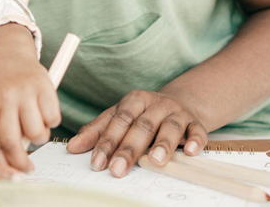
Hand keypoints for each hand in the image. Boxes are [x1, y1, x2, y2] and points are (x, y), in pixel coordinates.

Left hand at [0, 23, 59, 171]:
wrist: (9, 51)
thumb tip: (9, 159)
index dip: (2, 162)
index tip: (9, 172)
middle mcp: (6, 97)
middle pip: (13, 141)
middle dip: (21, 161)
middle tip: (27, 167)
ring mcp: (26, 91)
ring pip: (36, 132)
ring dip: (39, 138)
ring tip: (36, 129)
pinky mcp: (45, 87)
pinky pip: (53, 118)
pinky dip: (51, 122)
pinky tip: (45, 113)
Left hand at [65, 90, 207, 177]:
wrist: (180, 101)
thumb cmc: (143, 114)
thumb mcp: (119, 117)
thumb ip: (97, 131)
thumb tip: (72, 147)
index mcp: (134, 100)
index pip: (119, 121)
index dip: (107, 142)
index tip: (97, 162)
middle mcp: (156, 104)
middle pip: (142, 126)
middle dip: (129, 149)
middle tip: (118, 169)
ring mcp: (177, 113)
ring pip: (170, 127)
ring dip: (163, 144)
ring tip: (155, 161)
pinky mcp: (196, 123)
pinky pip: (197, 131)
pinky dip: (195, 141)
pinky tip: (189, 152)